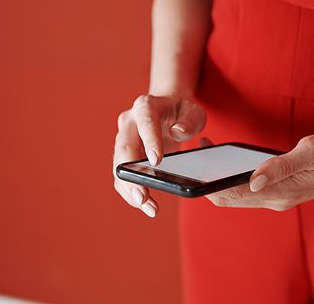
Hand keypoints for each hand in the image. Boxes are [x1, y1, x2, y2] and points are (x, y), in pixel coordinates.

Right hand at [113, 95, 205, 216]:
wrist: (169, 111)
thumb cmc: (182, 111)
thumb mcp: (193, 110)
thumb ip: (190, 120)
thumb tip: (179, 131)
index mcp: (146, 106)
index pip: (145, 122)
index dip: (150, 141)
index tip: (156, 162)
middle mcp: (129, 122)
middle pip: (124, 148)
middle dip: (131, 174)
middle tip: (143, 197)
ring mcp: (124, 139)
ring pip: (119, 166)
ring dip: (130, 189)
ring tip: (149, 207)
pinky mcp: (124, 156)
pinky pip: (123, 175)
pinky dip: (130, 191)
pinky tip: (144, 204)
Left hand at [206, 131, 313, 210]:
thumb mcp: (313, 151)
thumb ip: (281, 166)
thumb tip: (252, 181)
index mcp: (281, 193)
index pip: (233, 195)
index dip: (209, 182)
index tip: (196, 161)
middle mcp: (277, 200)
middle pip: (230, 197)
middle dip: (209, 179)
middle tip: (200, 150)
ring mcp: (279, 196)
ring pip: (239, 193)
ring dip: (221, 177)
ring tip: (210, 151)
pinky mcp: (282, 189)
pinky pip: (250, 187)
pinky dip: (235, 176)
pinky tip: (230, 159)